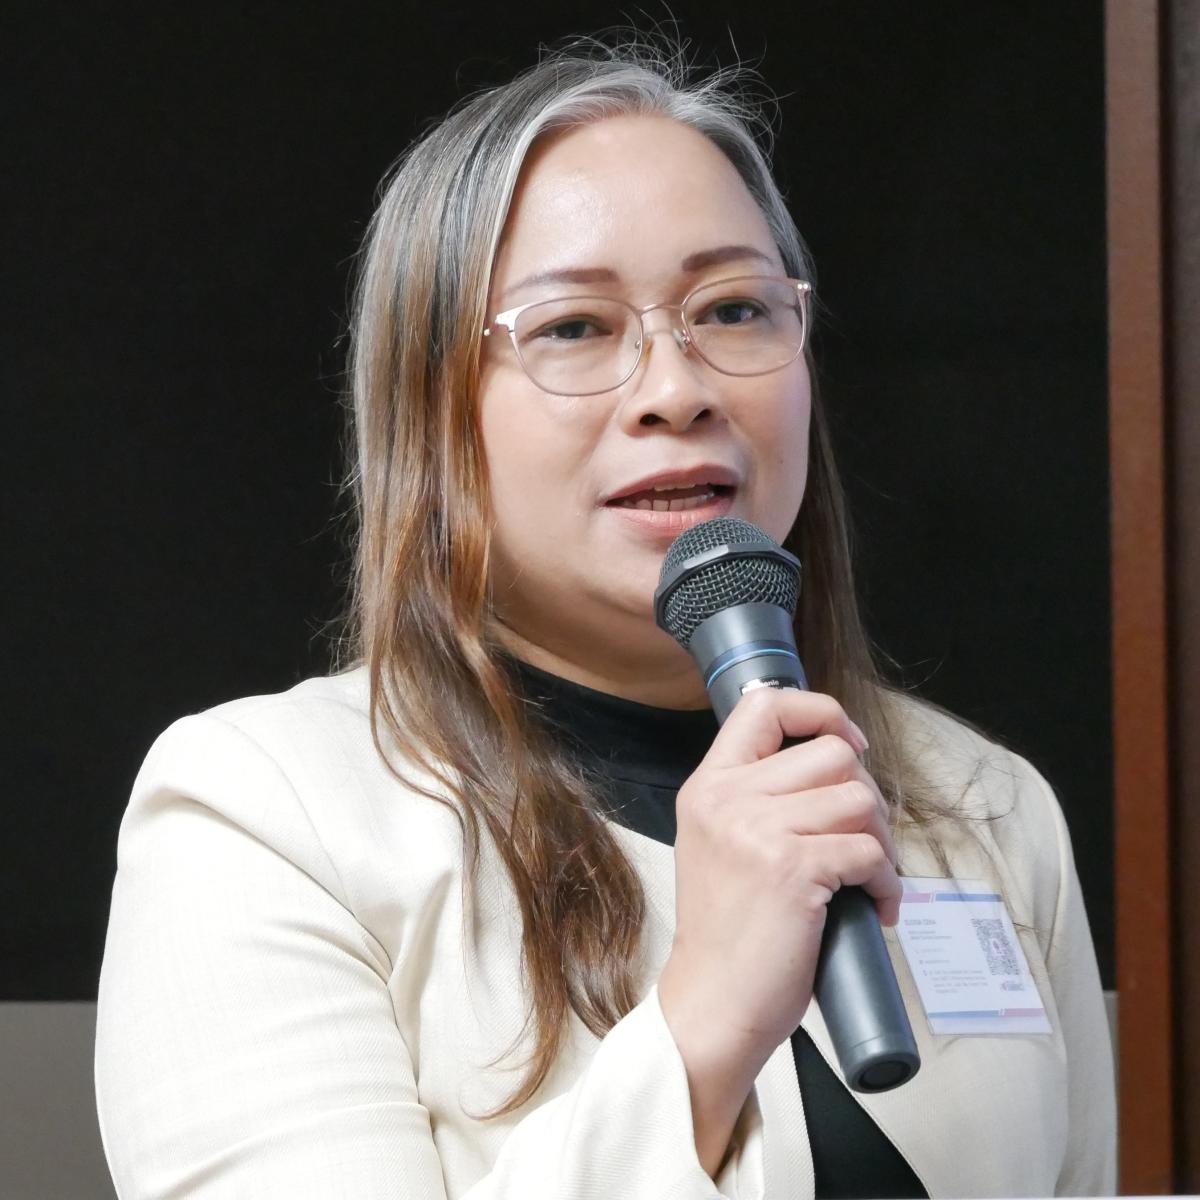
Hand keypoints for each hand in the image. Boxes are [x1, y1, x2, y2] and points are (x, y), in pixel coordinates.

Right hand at [656, 688, 900, 1174]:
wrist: (712, 1002)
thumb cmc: (726, 932)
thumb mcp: (718, 843)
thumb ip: (753, 797)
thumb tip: (830, 758)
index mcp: (708, 786)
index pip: (764, 705)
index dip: (819, 711)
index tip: (844, 742)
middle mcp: (728, 799)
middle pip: (832, 753)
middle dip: (865, 794)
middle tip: (863, 839)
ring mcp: (758, 832)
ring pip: (859, 797)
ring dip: (883, 840)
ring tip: (870, 877)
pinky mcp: (794, 870)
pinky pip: (869, 849)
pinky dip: (887, 881)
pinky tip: (874, 905)